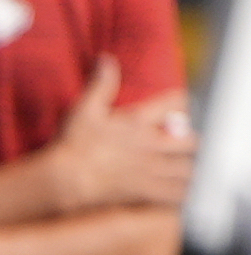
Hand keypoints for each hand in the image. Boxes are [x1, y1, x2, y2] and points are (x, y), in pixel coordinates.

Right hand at [44, 58, 196, 214]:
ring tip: (182, 174)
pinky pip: (175, 194)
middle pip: (190, 142)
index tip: (179, 110)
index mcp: (138, 122)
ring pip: (187, 170)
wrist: (63, 179)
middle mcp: (149, 144)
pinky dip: (179, 195)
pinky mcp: (145, 191)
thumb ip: (100, 84)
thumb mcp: (83, 109)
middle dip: (190, 145)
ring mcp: (149, 169)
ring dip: (188, 171)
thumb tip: (106, 59)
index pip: (175, 105)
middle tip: (183, 148)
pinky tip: (175, 195)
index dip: (182, 105)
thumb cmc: (71, 146)